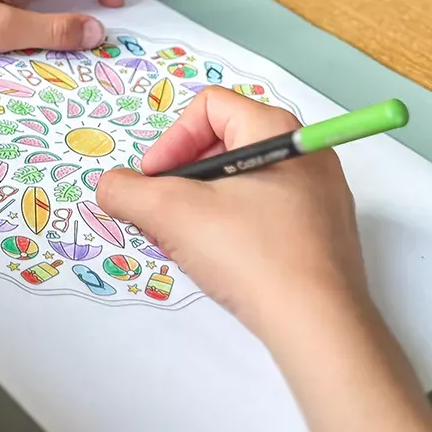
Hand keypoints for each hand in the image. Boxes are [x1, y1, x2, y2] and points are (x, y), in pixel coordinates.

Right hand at [96, 88, 368, 329]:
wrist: (318, 325)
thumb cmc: (254, 256)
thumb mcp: (172, 215)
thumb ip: (128, 192)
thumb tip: (110, 187)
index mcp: (277, 131)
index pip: (209, 106)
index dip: (171, 140)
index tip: (154, 183)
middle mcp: (305, 156)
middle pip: (224, 145)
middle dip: (182, 180)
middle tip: (163, 218)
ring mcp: (319, 198)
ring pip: (241, 186)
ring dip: (202, 210)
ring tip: (188, 246)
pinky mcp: (321, 237)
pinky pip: (264, 218)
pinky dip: (232, 233)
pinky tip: (221, 266)